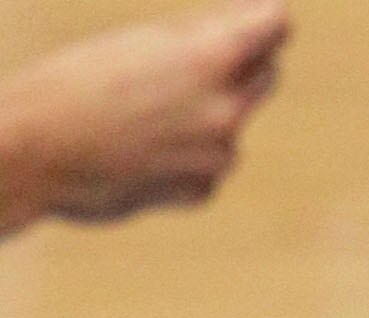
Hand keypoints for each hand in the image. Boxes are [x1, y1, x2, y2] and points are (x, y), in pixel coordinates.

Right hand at [0, 0, 287, 233]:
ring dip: (205, 113)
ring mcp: (219, 154)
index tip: (260, 16)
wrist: (34, 154)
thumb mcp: (137, 42)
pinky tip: (139, 149)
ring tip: (143, 112)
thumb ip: (197, 41)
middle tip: (206, 58)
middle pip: (266, 74)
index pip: (274, 26)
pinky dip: (184, 153)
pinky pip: (207, 161)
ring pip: (231, 121)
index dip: (265, 18)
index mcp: (211, 58)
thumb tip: (248, 33)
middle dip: (246, 62)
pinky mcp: (204, 189)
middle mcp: (227, 107)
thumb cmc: (73, 84)